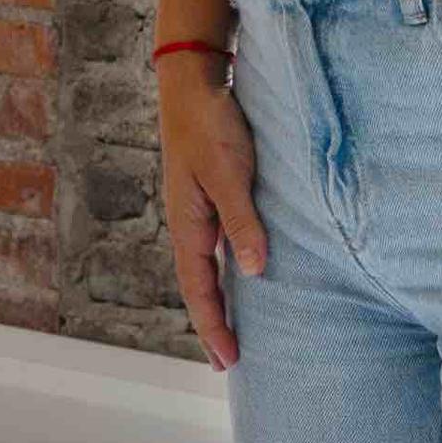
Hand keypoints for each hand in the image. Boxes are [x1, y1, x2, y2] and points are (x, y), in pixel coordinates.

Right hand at [158, 51, 266, 368]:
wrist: (194, 79)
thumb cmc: (211, 124)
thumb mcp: (229, 173)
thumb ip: (242, 221)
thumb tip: (254, 272)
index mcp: (187, 223)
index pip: (197, 289)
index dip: (212, 327)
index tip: (228, 362)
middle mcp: (190, 222)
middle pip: (198, 285)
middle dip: (212, 324)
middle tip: (228, 362)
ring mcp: (200, 209)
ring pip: (208, 266)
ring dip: (220, 299)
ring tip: (236, 328)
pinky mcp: (213, 193)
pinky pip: (219, 243)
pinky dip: (228, 268)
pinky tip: (245, 273)